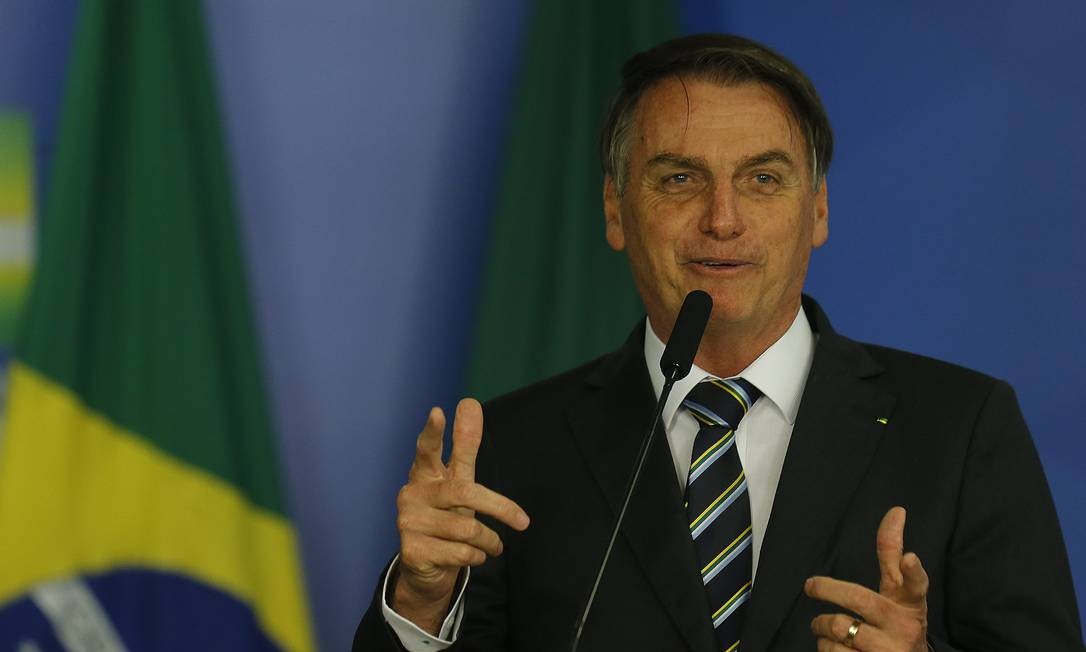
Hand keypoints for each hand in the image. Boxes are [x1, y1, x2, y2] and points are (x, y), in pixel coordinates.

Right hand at [391, 398, 530, 633]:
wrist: (427, 568)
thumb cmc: (447, 515)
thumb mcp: (460, 480)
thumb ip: (465, 445)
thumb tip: (470, 402)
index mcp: (423, 474)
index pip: (427, 449)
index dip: (433, 432)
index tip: (438, 411)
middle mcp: (411, 494)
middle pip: (464, 492)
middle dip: (499, 508)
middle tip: (524, 522)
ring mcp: (407, 523)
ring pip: (467, 529)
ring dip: (489, 541)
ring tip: (493, 546)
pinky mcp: (412, 552)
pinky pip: (461, 552)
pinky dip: (476, 557)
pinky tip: (472, 556)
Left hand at [805, 507, 928, 650]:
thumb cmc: (898, 620)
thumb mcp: (899, 592)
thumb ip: (891, 555)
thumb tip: (896, 511)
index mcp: (911, 604)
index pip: (916, 585)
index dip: (914, 572)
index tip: (911, 558)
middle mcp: (904, 628)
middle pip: (860, 600)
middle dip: (828, 589)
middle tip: (810, 586)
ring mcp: (888, 651)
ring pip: (839, 628)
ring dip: (822, 626)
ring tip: (824, 626)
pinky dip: (825, 646)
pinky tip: (834, 646)